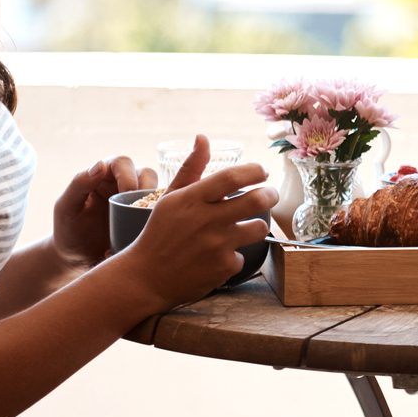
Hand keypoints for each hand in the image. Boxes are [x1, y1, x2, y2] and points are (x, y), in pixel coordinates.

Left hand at [50, 153, 159, 272]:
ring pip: (158, 192)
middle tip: (139, 209)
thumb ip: (78, 184)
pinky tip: (150, 232)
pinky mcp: (145, 219)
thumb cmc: (67, 228)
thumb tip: (100, 165)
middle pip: (146, 174)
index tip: (127, 192)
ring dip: (157, 204)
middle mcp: (124, 184)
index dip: (128, 174)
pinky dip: (160, 219)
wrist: (75, 258)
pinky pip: (160, 213)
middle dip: (147, 188)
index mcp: (104, 175)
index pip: (122, 163)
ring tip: (146, 222)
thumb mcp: (65, 206)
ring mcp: (137, 202)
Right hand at [108, 135, 275, 310]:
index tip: (262, 172)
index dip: (254, 171)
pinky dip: (234, 256)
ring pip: (259, 228)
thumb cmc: (159, 233)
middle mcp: (206, 220)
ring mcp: (216, 245)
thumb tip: (203, 138)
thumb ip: (191, 168)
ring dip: (258, 225)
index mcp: (192, 199)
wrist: (146, 278)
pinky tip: (217, 258)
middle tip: (271, 194)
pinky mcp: (223, 267)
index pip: (232, 177)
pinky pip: (242, 256)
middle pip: (256, 200)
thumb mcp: (170, 198)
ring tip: (247, 226)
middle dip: (270, 194)